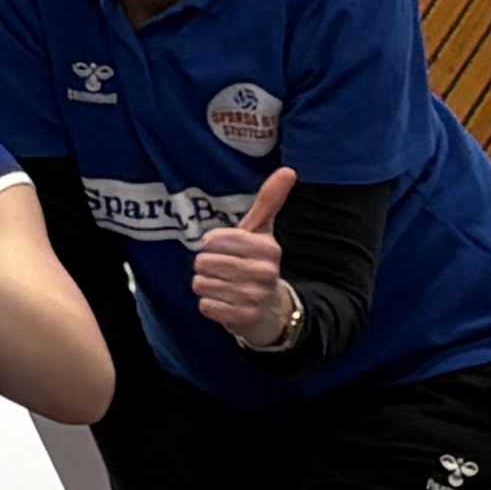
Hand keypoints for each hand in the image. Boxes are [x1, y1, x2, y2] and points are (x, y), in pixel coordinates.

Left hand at [190, 166, 300, 348]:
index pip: (215, 240)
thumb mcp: (263, 232)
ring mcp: (254, 298)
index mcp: (269, 248)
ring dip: (206, 284)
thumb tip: (289, 170)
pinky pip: (205, 306)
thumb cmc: (257, 263)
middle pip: (203, 262)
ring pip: (201, 284)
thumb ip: (269, 201)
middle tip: (222, 269)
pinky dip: (209, 304)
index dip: (211, 243)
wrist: (270, 309)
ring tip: (224, 285)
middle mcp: (265, 273)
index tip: (220, 247)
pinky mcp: (242, 319)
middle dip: (206, 265)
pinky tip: (225, 302)